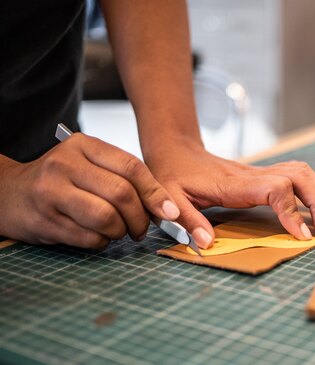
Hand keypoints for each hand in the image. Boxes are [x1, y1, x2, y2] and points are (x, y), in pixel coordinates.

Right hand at [0, 133, 179, 248]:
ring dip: (120, 232)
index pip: (131, 167)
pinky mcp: (44, 220)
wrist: (10, 192)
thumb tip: (163, 207)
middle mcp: (66, 164)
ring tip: (117, 232)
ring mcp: (52, 192)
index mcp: (84, 146)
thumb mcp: (90, 166)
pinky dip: (102, 242)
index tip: (170, 213)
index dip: (155, 193)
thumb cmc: (61, 180)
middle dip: (140, 218)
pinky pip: (89, 238)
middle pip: (122, 194)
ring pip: (106, 218)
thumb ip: (123, 179)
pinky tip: (97, 236)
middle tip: (140, 229)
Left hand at [144, 143, 314, 248]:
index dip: (291, 210)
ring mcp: (256, 172)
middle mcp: (249, 175)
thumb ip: (187, 221)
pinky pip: (293, 175)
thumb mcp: (170, 199)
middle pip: (299, 177)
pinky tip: (312, 206)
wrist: (176, 150)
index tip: (301, 235)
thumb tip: (207, 244)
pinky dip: (310, 189)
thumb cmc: (172, 174)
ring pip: (301, 172)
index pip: (274, 188)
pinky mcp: (257, 174)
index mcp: (231, 184)